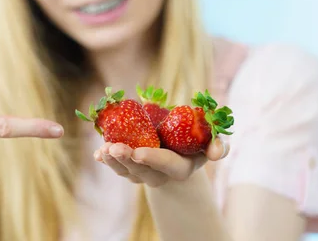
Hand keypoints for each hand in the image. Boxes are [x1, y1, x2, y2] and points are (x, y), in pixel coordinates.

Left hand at [94, 138, 228, 187]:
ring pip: (126, 171)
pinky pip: (117, 167)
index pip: (166, 164)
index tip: (139, 152)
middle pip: (142, 170)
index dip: (153, 158)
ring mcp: (143, 173)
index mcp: (180, 168)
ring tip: (104, 149)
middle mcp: (160, 174)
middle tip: (115, 147)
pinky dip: (106, 161)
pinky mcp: (131, 168)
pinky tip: (98, 154)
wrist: (179, 148)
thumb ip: (219, 146)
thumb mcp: (211, 143)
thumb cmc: (196, 142)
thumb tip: (215, 152)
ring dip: (113, 161)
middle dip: (127, 159)